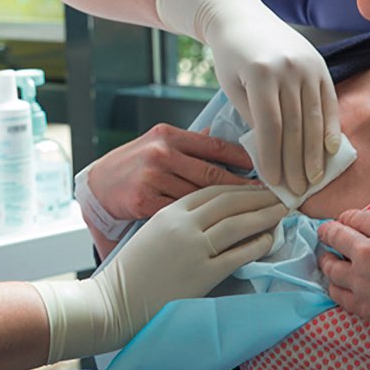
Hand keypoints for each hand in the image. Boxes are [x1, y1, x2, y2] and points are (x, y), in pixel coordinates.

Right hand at [34, 184, 285, 361]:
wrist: (115, 301)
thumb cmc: (132, 269)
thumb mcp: (152, 230)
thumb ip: (177, 217)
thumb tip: (209, 210)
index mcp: (169, 210)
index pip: (212, 190)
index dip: (239, 187)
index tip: (257, 186)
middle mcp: (183, 224)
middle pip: (229, 202)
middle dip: (258, 197)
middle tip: (280, 194)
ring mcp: (193, 249)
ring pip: (237, 224)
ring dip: (264, 215)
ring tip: (282, 212)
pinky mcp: (202, 274)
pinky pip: (238, 254)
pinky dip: (257, 244)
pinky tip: (270, 238)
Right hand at [87, 122, 256, 221]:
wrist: (96, 189)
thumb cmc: (131, 167)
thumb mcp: (156, 144)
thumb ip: (187, 143)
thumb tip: (217, 135)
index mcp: (168, 136)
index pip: (215, 147)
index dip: (244, 160)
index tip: (268, 170)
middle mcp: (161, 154)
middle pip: (213, 174)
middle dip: (246, 188)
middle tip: (273, 198)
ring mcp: (153, 180)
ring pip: (202, 199)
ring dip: (232, 210)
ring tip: (258, 218)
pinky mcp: (146, 205)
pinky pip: (185, 218)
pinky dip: (208, 227)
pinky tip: (228, 233)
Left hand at [157, 0, 340, 195]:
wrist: (242, 18)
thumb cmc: (231, 57)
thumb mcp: (232, 87)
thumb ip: (252, 117)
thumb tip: (272, 154)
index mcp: (261, 74)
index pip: (270, 126)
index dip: (273, 157)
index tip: (274, 182)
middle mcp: (288, 69)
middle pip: (295, 126)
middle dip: (296, 162)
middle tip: (297, 190)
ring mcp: (307, 65)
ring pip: (314, 118)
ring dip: (315, 152)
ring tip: (314, 179)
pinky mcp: (320, 65)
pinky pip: (329, 102)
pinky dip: (331, 128)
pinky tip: (332, 151)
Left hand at [317, 190, 369, 341]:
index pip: (355, 217)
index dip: (347, 218)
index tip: (344, 221)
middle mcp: (368, 251)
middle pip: (336, 236)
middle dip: (328, 233)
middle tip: (324, 234)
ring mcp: (362, 279)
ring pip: (331, 266)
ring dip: (326, 260)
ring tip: (326, 260)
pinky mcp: (363, 305)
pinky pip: (337, 294)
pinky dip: (333, 288)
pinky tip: (334, 286)